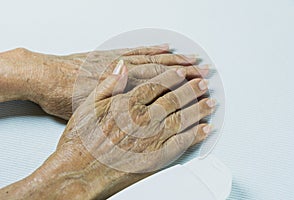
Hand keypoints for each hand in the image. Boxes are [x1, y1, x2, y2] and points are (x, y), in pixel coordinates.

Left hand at [0, 46, 206, 119]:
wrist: (46, 76)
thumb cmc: (64, 96)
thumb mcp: (91, 110)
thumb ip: (118, 109)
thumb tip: (138, 114)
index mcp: (122, 86)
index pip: (159, 84)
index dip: (180, 85)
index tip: (197, 86)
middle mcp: (125, 71)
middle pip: (161, 70)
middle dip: (185, 71)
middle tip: (204, 72)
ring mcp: (120, 61)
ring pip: (154, 58)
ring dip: (175, 59)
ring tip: (193, 59)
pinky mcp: (113, 55)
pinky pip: (138, 50)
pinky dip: (153, 48)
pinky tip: (164, 47)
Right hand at [55, 61, 214, 198]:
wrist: (79, 172)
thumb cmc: (80, 142)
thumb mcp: (88, 105)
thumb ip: (108, 84)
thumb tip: (121, 67)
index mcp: (128, 103)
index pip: (156, 85)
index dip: (171, 77)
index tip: (181, 73)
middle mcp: (144, 118)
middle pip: (174, 99)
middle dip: (191, 89)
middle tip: (203, 84)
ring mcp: (153, 138)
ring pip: (182, 118)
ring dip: (199, 109)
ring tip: (210, 103)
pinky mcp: (157, 157)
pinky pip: (182, 143)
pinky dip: (196, 135)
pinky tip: (204, 129)